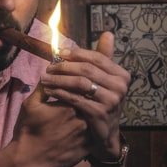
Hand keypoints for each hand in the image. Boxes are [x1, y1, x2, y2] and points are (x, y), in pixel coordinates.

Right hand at [11, 86, 90, 166]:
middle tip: (75, 96)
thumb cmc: (28, 130)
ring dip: (90, 109)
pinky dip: (92, 124)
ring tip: (79, 109)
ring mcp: (88, 132)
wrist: (30, 160)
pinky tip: (83, 123)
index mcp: (70, 105)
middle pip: (90, 99)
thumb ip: (43, 87)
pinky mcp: (89, 145)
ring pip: (95, 114)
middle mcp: (83, 117)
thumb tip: (50, 74)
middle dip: (85, 95)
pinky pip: (96, 129)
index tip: (69, 82)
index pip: (81, 87)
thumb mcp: (31, 104)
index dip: (76, 83)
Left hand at [41, 31, 129, 161]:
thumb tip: (108, 33)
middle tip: (48, 67)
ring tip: (45, 78)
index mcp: (121, 75)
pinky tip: (49, 91)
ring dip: (59, 79)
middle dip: (64, 67)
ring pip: (80, 83)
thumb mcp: (104, 79)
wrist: (104, 133)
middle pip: (87, 69)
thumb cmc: (101, 101)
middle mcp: (120, 87)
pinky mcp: (99, 115)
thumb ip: (103, 58)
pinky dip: (60, 93)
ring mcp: (111, 102)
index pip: (97, 58)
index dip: (77, 54)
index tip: (59, 53)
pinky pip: (75, 99)